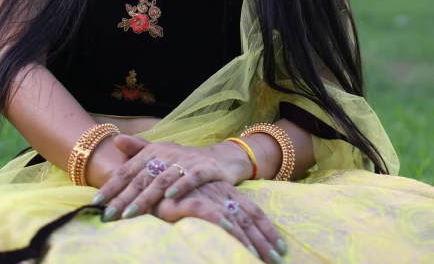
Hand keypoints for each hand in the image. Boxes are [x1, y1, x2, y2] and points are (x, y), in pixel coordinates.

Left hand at [92, 134, 252, 220]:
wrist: (222, 158)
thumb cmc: (185, 160)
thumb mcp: (161, 154)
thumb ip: (138, 149)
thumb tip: (115, 140)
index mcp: (154, 151)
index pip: (129, 169)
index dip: (112, 185)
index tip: (96, 201)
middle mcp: (167, 153)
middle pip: (141, 177)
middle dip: (123, 197)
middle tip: (107, 214)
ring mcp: (186, 160)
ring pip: (161, 180)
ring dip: (145, 197)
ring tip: (129, 213)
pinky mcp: (205, 168)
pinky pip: (190, 178)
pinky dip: (179, 187)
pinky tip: (169, 199)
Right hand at [155, 181, 285, 262]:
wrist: (155, 178)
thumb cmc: (183, 192)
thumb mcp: (207, 199)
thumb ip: (223, 211)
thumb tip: (240, 229)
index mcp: (227, 191)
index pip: (254, 211)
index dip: (268, 230)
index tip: (281, 248)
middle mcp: (221, 192)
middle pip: (247, 218)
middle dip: (263, 240)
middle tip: (276, 259)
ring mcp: (205, 194)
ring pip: (231, 217)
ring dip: (245, 238)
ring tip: (254, 257)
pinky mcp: (186, 200)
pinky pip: (205, 210)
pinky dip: (217, 219)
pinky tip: (227, 230)